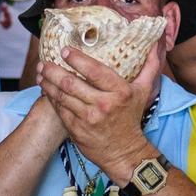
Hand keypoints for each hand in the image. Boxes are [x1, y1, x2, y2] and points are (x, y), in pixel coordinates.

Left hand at [37, 35, 163, 178]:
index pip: (94, 71)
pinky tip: (45, 89)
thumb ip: (149, 66)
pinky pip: (60, 110)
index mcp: (119, 92)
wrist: (125, 152)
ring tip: (41, 73)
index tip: (64, 51)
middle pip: (71, 83)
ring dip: (48, 83)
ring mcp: (88, 119)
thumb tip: (155, 43)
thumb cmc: (131, 118)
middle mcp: (103, 105)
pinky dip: (50, 98)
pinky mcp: (77, 130)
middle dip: (54, 71)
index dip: (77, 59)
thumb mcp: (143, 91)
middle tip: (44, 62)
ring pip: (62, 96)